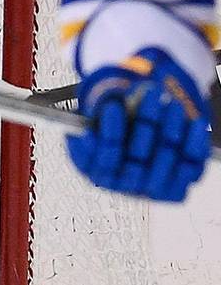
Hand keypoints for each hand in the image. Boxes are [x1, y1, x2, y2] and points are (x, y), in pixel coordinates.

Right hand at [68, 49, 210, 201]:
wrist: (133, 154)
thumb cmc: (112, 136)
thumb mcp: (93, 127)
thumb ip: (91, 123)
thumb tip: (89, 127)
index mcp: (99, 173)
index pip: (106, 156)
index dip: (111, 131)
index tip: (113, 107)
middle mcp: (126, 186)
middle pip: (139, 157)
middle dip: (146, 123)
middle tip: (150, 95)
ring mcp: (154, 189)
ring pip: (167, 158)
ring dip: (171, 127)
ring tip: (171, 103)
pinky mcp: (179, 187)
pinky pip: (192, 166)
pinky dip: (195, 142)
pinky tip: (195, 123)